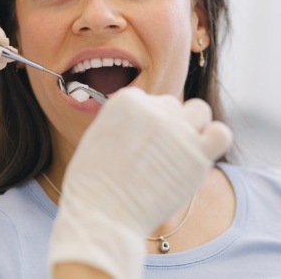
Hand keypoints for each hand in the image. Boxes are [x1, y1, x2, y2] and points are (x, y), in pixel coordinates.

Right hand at [50, 88, 231, 278]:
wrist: (102, 214)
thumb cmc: (93, 183)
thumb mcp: (98, 135)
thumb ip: (124, 121)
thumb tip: (143, 123)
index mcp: (127, 100)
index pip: (148, 100)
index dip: (144, 122)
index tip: (138, 143)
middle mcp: (154, 109)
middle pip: (172, 106)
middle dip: (166, 125)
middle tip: (156, 154)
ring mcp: (178, 130)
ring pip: (200, 111)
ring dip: (193, 126)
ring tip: (181, 150)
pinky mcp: (198, 154)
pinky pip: (221, 134)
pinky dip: (214, 139)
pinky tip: (200, 154)